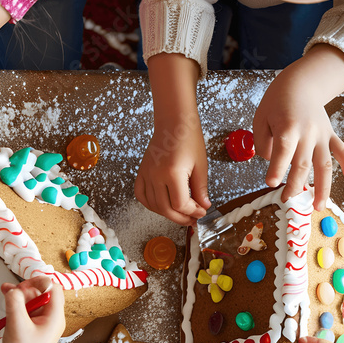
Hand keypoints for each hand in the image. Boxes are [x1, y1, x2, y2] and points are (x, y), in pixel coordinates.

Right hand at [0, 277, 65, 342]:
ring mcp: (42, 324)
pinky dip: (17, 306)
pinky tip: (6, 302)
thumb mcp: (17, 325)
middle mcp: (51, 319)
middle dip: (25, 289)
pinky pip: (27, 311)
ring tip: (4, 292)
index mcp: (54, 317)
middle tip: (10, 293)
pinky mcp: (32, 329)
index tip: (21, 287)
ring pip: (33, 301)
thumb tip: (13, 289)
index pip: (53, 288)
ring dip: (19, 296)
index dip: (38, 282)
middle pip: (42, 292)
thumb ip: (15, 302)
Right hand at [139, 53, 210, 224]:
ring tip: (181, 214)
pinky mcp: (142, 172)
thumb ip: (200, 189)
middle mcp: (156, 175)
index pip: (180, 204)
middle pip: (165, 209)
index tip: (202, 211)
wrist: (173, 123)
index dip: (192, 212)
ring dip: (167, 214)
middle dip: (181, 218)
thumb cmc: (189, 139)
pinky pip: (141, 195)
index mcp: (172, 173)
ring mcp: (146, 174)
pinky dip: (150, 204)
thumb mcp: (200, 166)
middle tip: (193, 219)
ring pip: (153, 205)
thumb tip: (203, 206)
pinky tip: (162, 206)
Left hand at [253, 47, 343, 207]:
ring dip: (323, 187)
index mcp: (288, 127)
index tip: (271, 183)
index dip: (277, 169)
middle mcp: (308, 132)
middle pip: (303, 163)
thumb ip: (263, 142)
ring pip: (325, 164)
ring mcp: (322, 135)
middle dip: (295, 184)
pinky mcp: (331, 135)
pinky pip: (343, 151)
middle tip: (286, 200)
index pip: (283, 151)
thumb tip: (273, 162)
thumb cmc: (277, 101)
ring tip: (319, 206)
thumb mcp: (261, 117)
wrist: (302, 82)